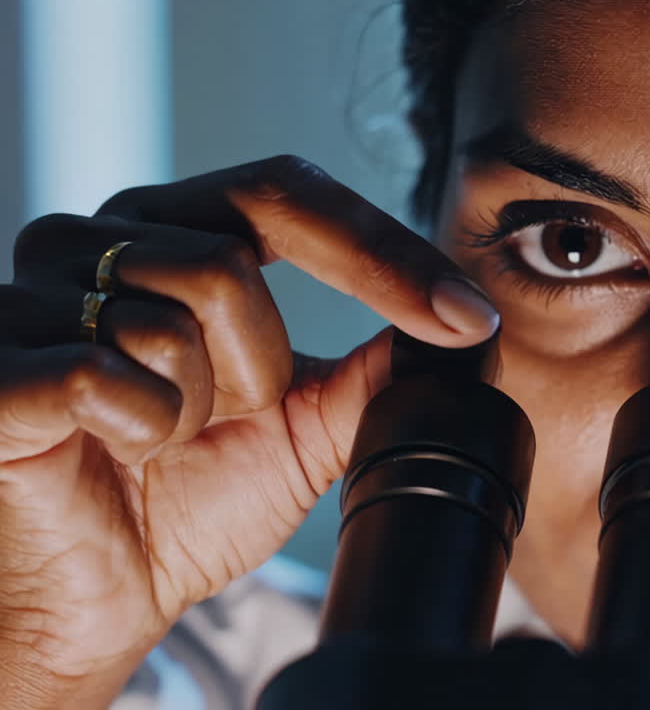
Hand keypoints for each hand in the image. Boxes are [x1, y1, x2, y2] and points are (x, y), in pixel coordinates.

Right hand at [0, 156, 497, 707]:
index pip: (288, 193)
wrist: (105, 593)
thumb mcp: (305, 431)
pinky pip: (109, 376)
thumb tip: (457, 333)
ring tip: (161, 438)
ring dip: (198, 409)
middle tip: (226, 420)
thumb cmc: (189, 501)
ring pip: (175, 320)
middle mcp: (97, 241)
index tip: (470, 319)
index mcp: (175, 234)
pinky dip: (142, 434)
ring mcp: (34, 295)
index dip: (384, 251)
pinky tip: (115, 450)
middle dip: (258, 369)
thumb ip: (370, 375)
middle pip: (230, 266)